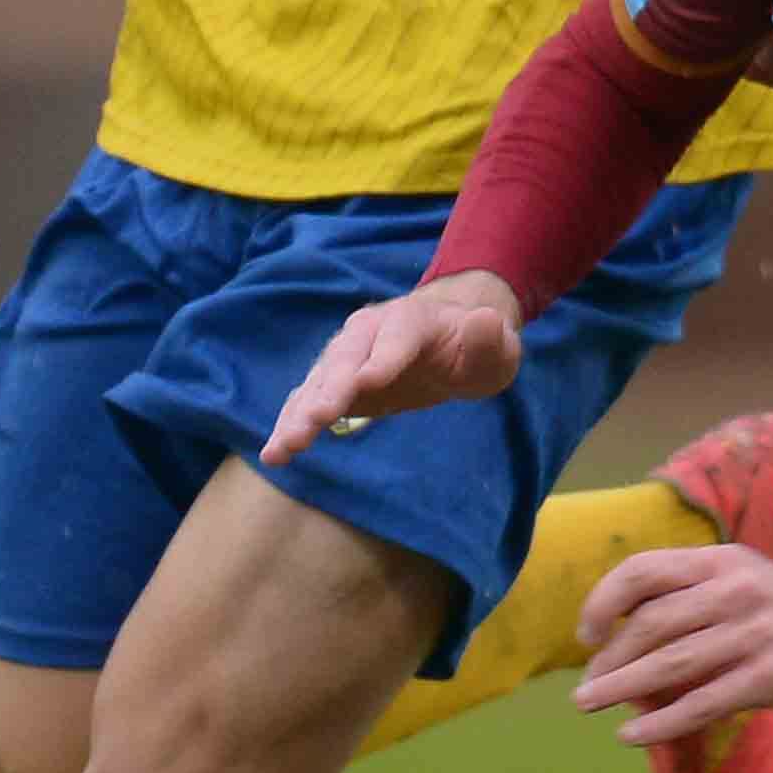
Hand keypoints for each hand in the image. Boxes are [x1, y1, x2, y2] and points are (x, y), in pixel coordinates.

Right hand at [260, 273, 523, 465]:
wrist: (447, 342)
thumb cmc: (475, 348)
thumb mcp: (496, 347)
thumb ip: (490, 339)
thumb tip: (485, 322)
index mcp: (412, 319)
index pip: (397, 335)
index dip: (384, 357)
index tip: (368, 381)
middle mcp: (370, 331)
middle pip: (347, 356)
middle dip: (331, 387)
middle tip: (317, 419)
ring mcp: (347, 357)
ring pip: (319, 382)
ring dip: (300, 413)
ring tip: (283, 446)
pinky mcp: (333, 385)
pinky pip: (308, 403)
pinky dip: (290, 424)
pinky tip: (275, 453)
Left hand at [571, 546, 772, 747]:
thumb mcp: (751, 585)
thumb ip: (697, 595)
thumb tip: (625, 625)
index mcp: (725, 560)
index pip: (644, 570)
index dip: (604, 601)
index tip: (586, 635)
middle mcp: (738, 589)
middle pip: (651, 621)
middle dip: (608, 656)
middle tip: (585, 687)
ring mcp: (757, 633)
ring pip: (670, 664)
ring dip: (620, 687)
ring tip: (588, 706)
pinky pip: (701, 703)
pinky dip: (659, 722)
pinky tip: (630, 735)